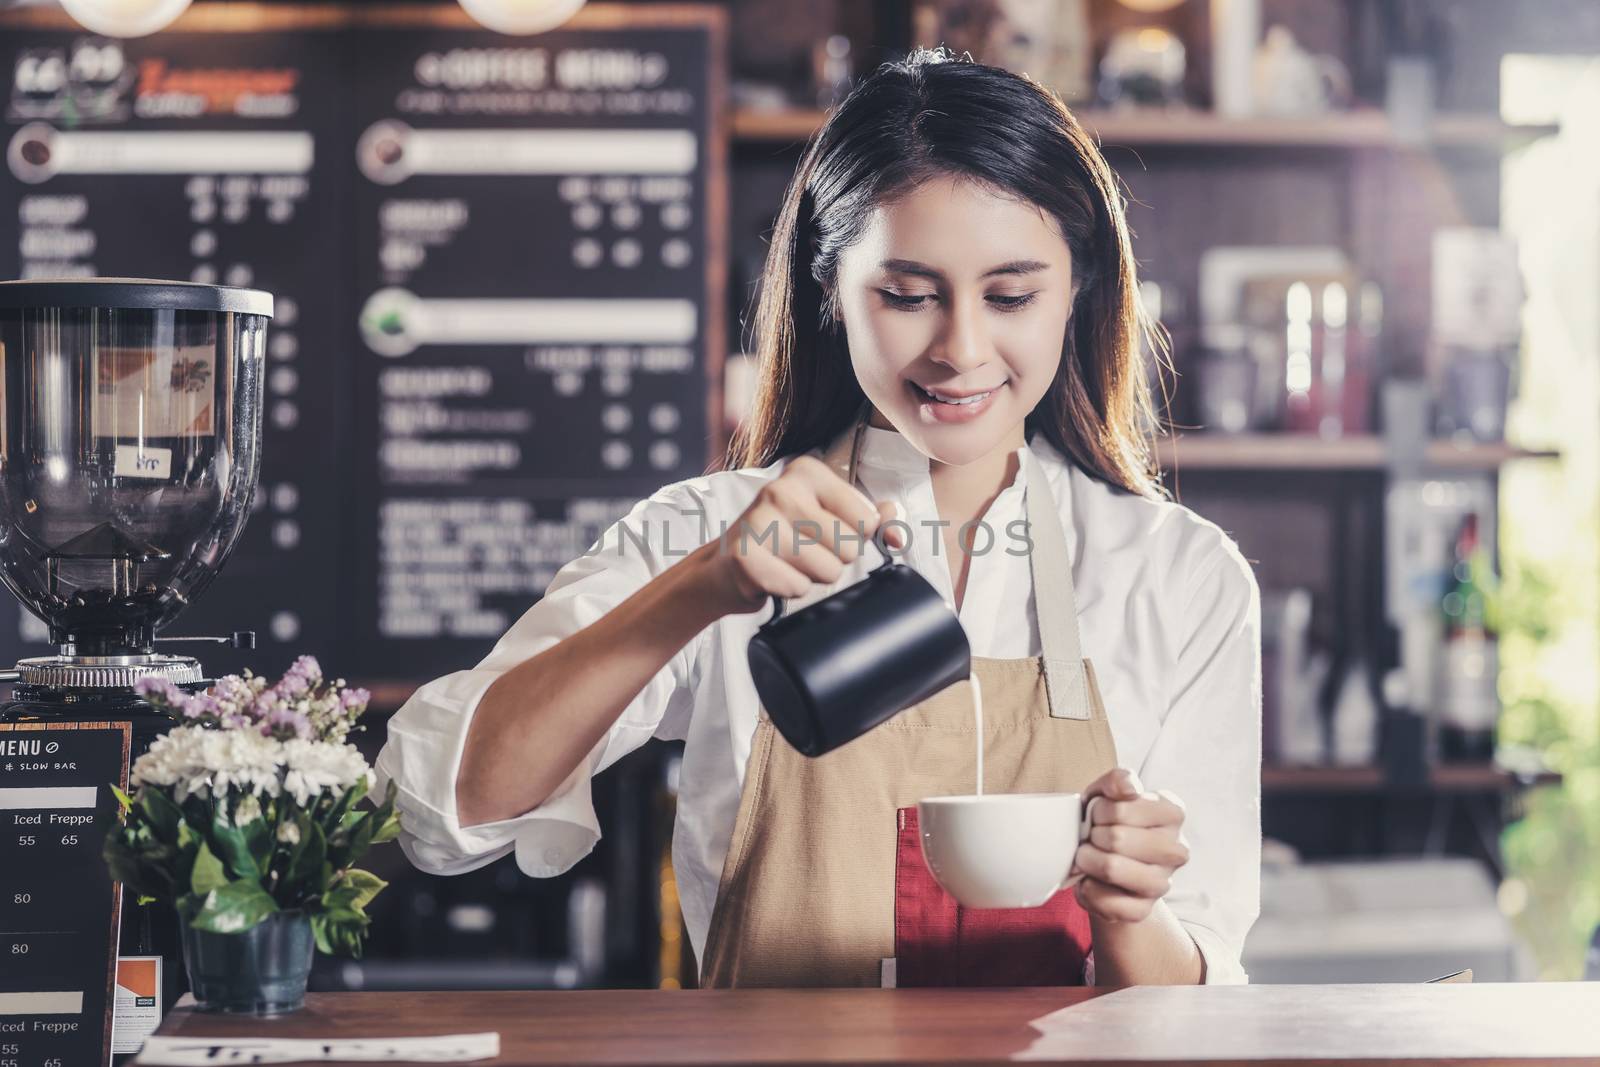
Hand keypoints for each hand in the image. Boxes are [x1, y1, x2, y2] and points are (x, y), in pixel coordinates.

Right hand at [697, 455, 904, 616]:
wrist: (724, 565)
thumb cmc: (781, 538)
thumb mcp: (825, 517)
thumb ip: (867, 519)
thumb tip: (897, 530)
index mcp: (807, 472)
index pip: (867, 520)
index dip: (855, 538)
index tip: (829, 535)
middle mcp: (781, 488)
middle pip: (850, 548)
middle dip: (834, 561)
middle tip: (805, 553)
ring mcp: (759, 520)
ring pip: (827, 571)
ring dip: (811, 577)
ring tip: (788, 564)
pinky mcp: (744, 556)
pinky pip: (798, 588)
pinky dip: (789, 590)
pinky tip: (773, 576)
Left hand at [1072, 768, 1188, 923]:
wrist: (1104, 862)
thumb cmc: (1106, 822)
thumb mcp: (1107, 793)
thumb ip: (1117, 780)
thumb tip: (1130, 788)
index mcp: (1173, 813)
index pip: (1123, 809)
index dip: (1099, 810)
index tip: (1098, 814)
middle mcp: (1176, 850)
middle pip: (1117, 839)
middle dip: (1092, 835)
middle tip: (1090, 837)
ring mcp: (1163, 883)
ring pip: (1113, 869)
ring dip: (1088, 861)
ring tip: (1086, 856)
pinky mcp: (1144, 909)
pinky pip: (1109, 903)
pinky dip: (1089, 891)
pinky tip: (1089, 881)